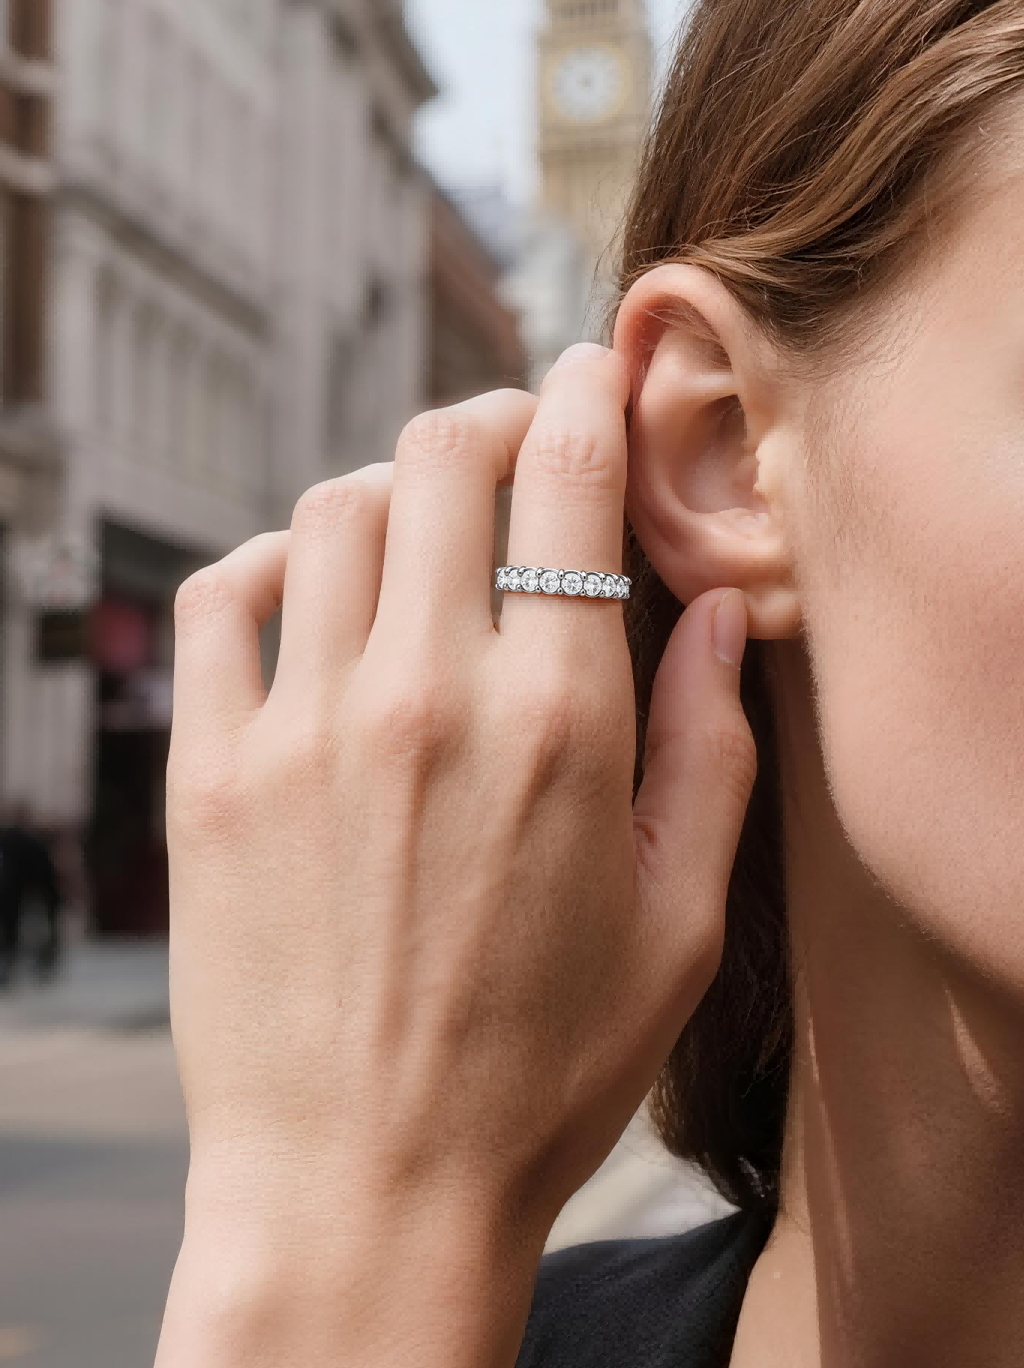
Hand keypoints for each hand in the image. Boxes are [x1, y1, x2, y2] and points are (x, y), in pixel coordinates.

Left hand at [155, 343, 754, 1366]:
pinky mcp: (209, 777)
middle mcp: (423, 699)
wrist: (366, 1190)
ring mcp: (299, 731)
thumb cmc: (543, 1072)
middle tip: (511, 448)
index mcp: (558, 725)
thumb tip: (717, 611)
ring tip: (419, 535)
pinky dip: (272, 563)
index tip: (590, 375)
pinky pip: (220, 598)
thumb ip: (711, 745)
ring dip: (388, 490)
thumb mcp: (679, 922)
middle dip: (488, 423)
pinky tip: (310, 595)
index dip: (585, 393)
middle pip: (439, 458)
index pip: (566, 477)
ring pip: (332, 509)